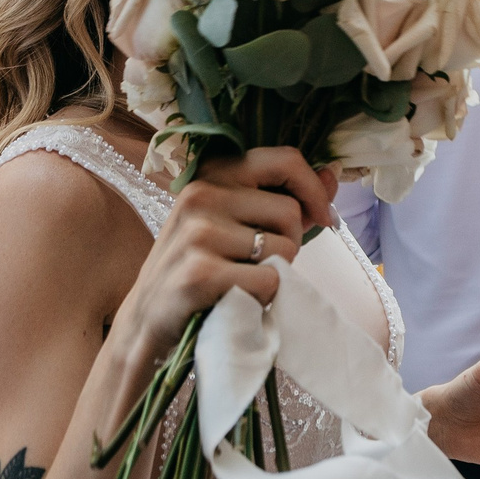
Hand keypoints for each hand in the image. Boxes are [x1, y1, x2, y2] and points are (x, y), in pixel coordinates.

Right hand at [110, 146, 336, 369]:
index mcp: (212, 173)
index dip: (314, 189)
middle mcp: (202, 194)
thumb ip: (281, 197)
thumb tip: (331, 174)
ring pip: (283, 250)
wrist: (148, 318)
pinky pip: (269, 282)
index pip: (285, 160)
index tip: (322, 217)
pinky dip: (264, 300)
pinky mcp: (200, 273)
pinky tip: (237, 300)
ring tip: (243, 281)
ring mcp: (198, 233)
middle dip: (290, 244)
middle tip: (262, 264)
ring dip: (276, 275)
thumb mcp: (233, 222)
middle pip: (290, 213)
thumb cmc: (200, 266)